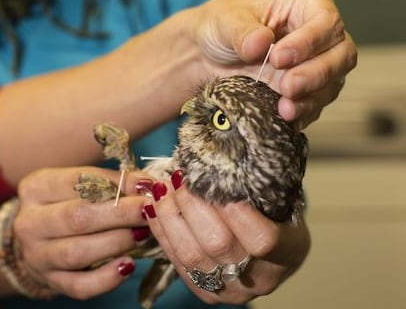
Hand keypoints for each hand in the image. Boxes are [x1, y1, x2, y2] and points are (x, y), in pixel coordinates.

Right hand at [13, 167, 151, 298]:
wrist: (41, 236)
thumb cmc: (70, 202)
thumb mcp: (83, 183)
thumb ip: (114, 182)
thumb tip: (147, 185)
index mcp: (37, 187)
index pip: (77, 182)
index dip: (116, 184)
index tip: (146, 187)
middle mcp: (30, 222)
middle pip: (77, 218)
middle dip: (120, 214)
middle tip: (148, 212)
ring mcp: (37, 256)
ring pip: (77, 253)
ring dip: (117, 243)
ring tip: (143, 234)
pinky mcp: (50, 281)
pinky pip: (79, 286)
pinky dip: (107, 278)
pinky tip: (128, 266)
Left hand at [144, 180, 309, 303]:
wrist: (271, 256)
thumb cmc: (277, 219)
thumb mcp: (283, 201)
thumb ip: (261, 185)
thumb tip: (230, 151)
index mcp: (289, 253)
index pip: (263, 239)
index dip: (236, 212)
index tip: (215, 180)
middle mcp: (261, 279)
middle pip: (219, 245)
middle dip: (192, 205)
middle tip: (179, 177)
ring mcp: (230, 290)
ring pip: (190, 255)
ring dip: (170, 216)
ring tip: (161, 188)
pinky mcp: (205, 292)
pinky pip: (177, 262)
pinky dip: (162, 231)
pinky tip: (155, 208)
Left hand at [192, 0, 356, 128]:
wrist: (206, 58)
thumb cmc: (221, 28)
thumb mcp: (225, 21)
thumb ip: (242, 31)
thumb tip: (261, 43)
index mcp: (302, 8)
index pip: (325, 23)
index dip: (308, 42)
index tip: (279, 58)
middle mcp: (313, 39)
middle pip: (340, 56)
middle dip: (316, 74)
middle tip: (287, 86)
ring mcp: (309, 69)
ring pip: (331, 85)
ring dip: (310, 100)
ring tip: (285, 109)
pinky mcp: (300, 94)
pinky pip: (313, 107)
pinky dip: (301, 115)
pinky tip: (285, 120)